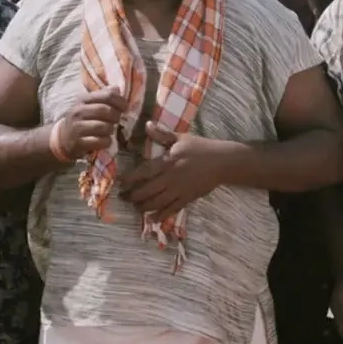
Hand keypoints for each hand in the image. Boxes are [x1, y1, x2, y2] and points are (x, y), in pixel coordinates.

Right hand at [57, 87, 127, 157]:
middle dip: (116, 116)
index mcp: (83, 99)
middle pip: (106, 111)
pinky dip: (106, 142)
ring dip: (111, 130)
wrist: (63, 138)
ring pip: (104, 127)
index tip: (124, 107)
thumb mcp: (89, 105)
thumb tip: (117, 88)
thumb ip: (103, 96)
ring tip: (109, 130)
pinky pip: (100, 141)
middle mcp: (78, 112)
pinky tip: (105, 140)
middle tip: (117, 121)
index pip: (107, 95)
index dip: (119, 101)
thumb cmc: (81, 120)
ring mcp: (77, 128)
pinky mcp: (78, 143)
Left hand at [118, 121, 240, 219]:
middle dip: (132, 196)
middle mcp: (171, 178)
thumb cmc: (200, 148)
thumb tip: (146, 124)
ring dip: (143, 207)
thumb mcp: (181, 138)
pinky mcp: (187, 198)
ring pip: (157, 203)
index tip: (119, 182)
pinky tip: (151, 219)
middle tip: (122, 197)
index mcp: (168, 162)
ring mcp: (179, 190)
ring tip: (135, 207)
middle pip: (147, 191)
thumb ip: (162, 134)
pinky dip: (160, 216)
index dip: (130, 178)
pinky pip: (171, 210)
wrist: (222, 162)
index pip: (144, 172)